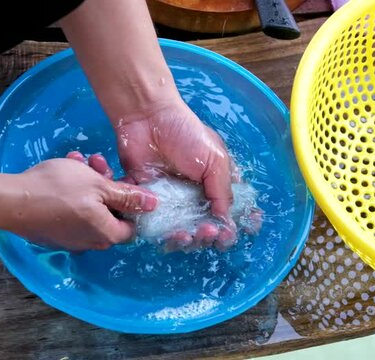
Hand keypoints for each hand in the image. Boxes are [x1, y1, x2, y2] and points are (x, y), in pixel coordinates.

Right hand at [2, 153, 156, 251]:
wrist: (12, 200)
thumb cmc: (58, 189)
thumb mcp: (98, 185)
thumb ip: (128, 196)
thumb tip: (154, 204)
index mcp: (107, 234)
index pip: (132, 226)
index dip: (132, 203)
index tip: (123, 182)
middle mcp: (91, 243)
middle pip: (110, 214)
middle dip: (107, 186)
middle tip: (97, 164)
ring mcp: (70, 240)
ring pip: (90, 210)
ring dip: (88, 184)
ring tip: (78, 162)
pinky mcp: (53, 233)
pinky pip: (71, 213)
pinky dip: (72, 194)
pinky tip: (63, 172)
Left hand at [114, 100, 238, 250]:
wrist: (147, 119)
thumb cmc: (186, 133)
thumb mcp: (214, 160)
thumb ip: (222, 191)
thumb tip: (226, 222)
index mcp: (212, 186)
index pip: (224, 216)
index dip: (228, 230)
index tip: (226, 233)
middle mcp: (192, 197)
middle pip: (201, 230)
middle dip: (206, 237)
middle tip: (205, 231)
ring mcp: (169, 201)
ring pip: (178, 233)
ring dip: (184, 241)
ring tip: (185, 235)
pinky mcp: (146, 201)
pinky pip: (153, 226)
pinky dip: (160, 235)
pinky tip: (168, 233)